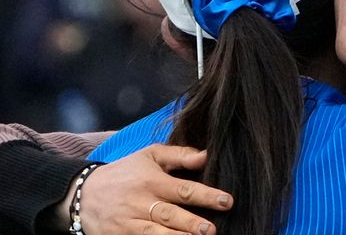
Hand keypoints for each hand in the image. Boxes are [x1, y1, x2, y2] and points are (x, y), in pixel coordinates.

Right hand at [76, 144, 232, 234]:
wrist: (82, 194)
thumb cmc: (125, 173)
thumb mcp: (149, 156)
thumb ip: (179, 155)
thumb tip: (207, 156)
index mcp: (152, 181)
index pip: (183, 189)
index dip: (206, 195)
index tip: (227, 201)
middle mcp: (141, 203)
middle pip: (170, 215)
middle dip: (191, 223)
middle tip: (211, 229)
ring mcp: (129, 223)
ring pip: (155, 234)